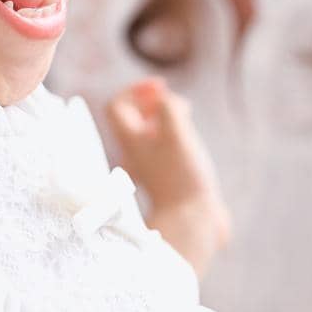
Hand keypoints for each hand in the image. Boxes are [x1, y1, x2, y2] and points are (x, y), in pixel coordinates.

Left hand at [105, 77, 219, 208]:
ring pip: (151, 132)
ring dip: (167, 118)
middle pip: (133, 117)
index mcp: (129, 141)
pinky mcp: (168, 178)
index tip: (161, 88)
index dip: (136, 90)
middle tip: (176, 104)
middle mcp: (135, 153)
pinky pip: (165, 148)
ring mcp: (151, 167)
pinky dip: (175, 137)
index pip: (117, 105)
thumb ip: (166, 107)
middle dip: (154, 103)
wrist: (194, 223)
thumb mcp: (175, 132)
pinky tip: (192, 142)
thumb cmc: (182, 178)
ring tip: (186, 118)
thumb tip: (165, 100)